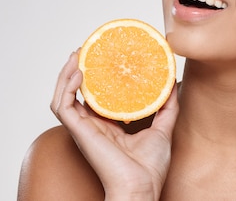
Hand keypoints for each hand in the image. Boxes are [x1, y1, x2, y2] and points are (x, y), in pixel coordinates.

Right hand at [51, 51, 178, 199]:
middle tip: (84, 49)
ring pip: (62, 96)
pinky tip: (79, 74)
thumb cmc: (149, 168)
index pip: (93, 96)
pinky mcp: (79, 132)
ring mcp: (83, 128)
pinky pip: (63, 107)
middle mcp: (91, 125)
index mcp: (106, 125)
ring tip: (76, 55)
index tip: (100, 56)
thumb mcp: (162, 129)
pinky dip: (66, 88)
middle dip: (75, 69)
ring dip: (66, 74)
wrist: (142, 187)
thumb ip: (166, 107)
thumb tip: (172, 83)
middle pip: (74, 92)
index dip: (93, 76)